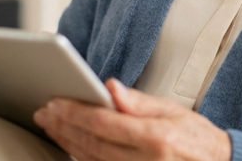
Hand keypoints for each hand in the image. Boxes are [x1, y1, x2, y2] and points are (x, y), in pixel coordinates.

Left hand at [33, 78, 231, 160]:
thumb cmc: (197, 137)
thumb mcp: (173, 111)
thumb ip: (138, 102)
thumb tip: (110, 87)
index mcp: (154, 138)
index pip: (103, 123)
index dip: (75, 112)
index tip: (55, 101)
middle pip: (91, 144)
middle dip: (63, 126)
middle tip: (44, 112)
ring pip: (90, 160)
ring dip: (66, 142)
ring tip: (50, 125)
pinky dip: (80, 158)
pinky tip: (69, 146)